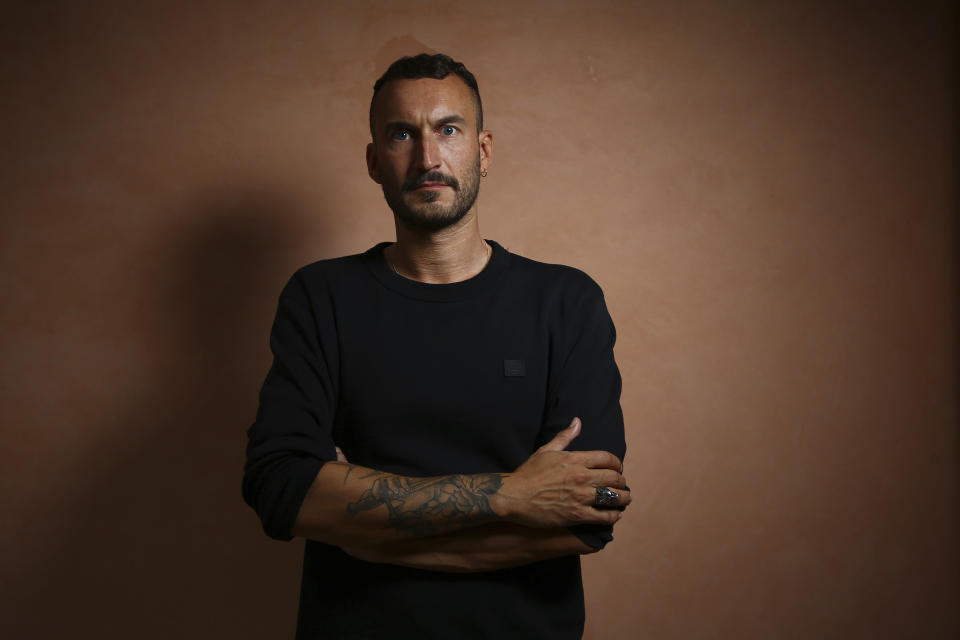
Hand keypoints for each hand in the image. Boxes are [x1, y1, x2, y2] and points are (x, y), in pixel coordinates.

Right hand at [493, 418, 629, 527]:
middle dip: (621, 481)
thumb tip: (577, 421)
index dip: (617, 464)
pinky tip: (615, 515)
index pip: (608, 458)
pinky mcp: (576, 515)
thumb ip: (565, 436)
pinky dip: (613, 516)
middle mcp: (581, 477)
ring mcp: (580, 497)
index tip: (617, 468)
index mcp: (574, 459)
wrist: (513, 496)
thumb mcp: (546, 450)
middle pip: (614, 478)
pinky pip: (603, 516)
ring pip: (613, 497)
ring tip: (624, 499)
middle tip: (622, 485)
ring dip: (623, 498)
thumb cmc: (528, 473)